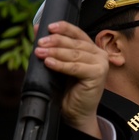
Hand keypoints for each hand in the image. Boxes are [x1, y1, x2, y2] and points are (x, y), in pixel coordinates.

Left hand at [33, 21, 108, 138]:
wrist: (77, 113)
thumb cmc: (69, 90)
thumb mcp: (60, 64)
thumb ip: (52, 47)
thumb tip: (38, 27)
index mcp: (92, 49)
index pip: (77, 33)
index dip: (63, 28)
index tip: (49, 27)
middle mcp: (99, 54)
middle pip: (75, 43)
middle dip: (55, 41)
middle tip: (40, 42)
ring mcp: (100, 64)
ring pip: (74, 54)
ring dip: (55, 52)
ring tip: (39, 52)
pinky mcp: (97, 75)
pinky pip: (75, 67)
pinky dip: (60, 65)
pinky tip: (49, 62)